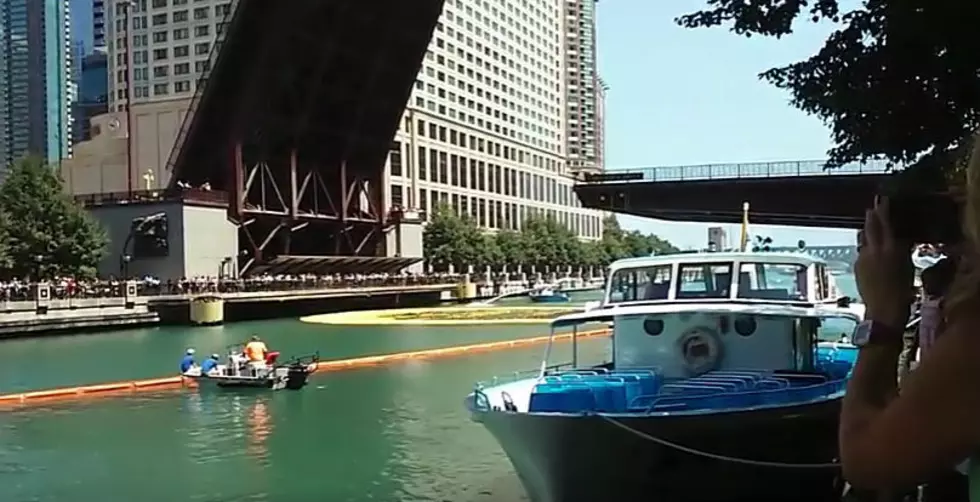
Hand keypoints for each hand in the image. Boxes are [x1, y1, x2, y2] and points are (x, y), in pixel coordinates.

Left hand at [855, 197, 913, 328]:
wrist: (883, 310)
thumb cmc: (902, 291)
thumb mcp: (907, 267)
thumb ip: (900, 251)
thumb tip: (896, 241)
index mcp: (889, 249)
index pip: (884, 224)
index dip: (882, 211)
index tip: (880, 199)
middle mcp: (873, 251)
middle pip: (870, 228)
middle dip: (871, 217)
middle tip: (872, 206)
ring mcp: (862, 258)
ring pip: (863, 239)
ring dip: (866, 230)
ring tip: (869, 223)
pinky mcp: (857, 267)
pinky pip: (861, 251)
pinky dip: (865, 246)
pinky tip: (868, 247)